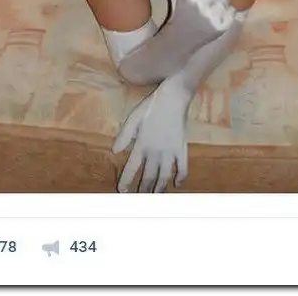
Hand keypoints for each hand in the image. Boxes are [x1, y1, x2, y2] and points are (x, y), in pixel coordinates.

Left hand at [112, 77, 190, 192]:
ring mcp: (171, 151)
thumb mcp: (133, 117)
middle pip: (149, 176)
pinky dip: (181, 176)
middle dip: (143, 190)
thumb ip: (124, 135)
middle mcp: (156, 151)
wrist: (174, 97)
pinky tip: (177, 184)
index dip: (126, 180)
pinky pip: (183, 166)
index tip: (122, 191)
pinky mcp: (182, 147)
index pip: (132, 167)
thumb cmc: (152, 106)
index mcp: (142, 144)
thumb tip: (115, 151)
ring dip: (159, 188)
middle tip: (139, 201)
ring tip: (155, 198)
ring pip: (164, 175)